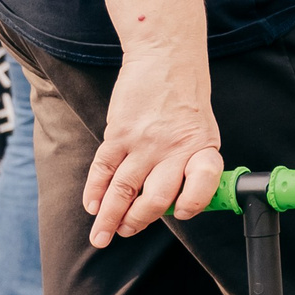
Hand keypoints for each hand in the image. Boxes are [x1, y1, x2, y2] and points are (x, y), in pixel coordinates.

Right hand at [82, 48, 221, 246]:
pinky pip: (103, 169)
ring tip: (101, 237)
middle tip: (125, 232)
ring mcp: (143, 141)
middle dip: (138, 221)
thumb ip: (191, 162)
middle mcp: (173, 148)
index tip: (181, 214)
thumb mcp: (202, 130)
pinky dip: (95, 191)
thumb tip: (175, 200)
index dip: (193, 204)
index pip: (202, 183)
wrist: (166, 57)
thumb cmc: (187, 98)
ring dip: (109, 218)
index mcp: (202, 147)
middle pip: (156, 197)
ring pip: (123, 189)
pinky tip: (92, 207)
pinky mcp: (119, 132)